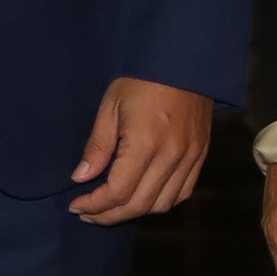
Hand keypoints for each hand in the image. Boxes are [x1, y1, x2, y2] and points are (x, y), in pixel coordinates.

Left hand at [71, 79, 213, 223]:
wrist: (183, 60)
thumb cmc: (141, 79)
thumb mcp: (110, 107)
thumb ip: (97, 147)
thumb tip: (80, 178)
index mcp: (145, 143)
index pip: (118, 191)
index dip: (94, 204)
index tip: (76, 205)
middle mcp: (171, 156)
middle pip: (139, 205)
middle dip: (109, 215)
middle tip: (88, 213)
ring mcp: (189, 157)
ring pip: (161, 205)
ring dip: (134, 212)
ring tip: (112, 208)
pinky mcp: (200, 155)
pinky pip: (182, 193)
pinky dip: (160, 203)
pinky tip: (142, 197)